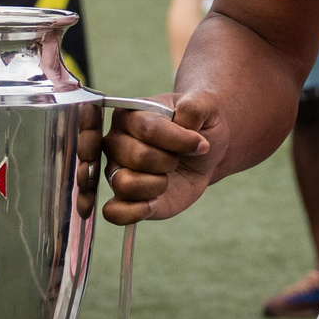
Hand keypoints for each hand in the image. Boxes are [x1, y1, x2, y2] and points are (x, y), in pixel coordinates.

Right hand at [102, 92, 218, 224]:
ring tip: (168, 178)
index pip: (147, 129)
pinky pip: (113, 212)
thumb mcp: (206, 108)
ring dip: (157, 185)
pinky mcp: (125, 199)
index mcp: (130, 115)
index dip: (178, 140)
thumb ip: (195, 107)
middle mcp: (116, 143)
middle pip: (138, 157)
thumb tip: (181, 118)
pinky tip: (156, 203)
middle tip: (179, 159)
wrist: (202, 153)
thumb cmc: (199, 126)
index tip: (201, 144)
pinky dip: (134, 212)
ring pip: (124, 184)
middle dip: (170, 161)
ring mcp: (117, 171)